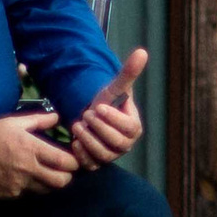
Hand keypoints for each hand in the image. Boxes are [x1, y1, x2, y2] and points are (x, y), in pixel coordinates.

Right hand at [0, 111, 77, 199]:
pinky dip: (30, 187)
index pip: (66, 162)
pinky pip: (27, 193)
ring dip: (49, 183)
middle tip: (61, 169)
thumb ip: (39, 121)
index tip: (71, 159)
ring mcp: (18, 185)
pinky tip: (23, 178)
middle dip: (66, 176)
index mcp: (32, 149)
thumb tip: (58, 118)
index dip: (73, 162)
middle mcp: (28, 169)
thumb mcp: (14, 122)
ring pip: (46, 190)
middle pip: (61, 181)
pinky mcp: (8, 195)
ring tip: (43, 173)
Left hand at [66, 50, 146, 168]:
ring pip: (103, 154)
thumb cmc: (106, 102)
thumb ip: (128, 73)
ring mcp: (110, 155)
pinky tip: (74, 141)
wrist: (91, 116)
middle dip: (99, 128)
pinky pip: (90, 165)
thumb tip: (142, 52)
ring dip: (89, 140)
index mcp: (133, 128)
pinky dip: (82, 154)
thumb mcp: (115, 87)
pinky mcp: (96, 163)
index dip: (113, 119)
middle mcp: (125, 145)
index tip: (99, 106)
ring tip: (77, 124)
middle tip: (87, 114)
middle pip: (116, 143)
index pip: (129, 128)